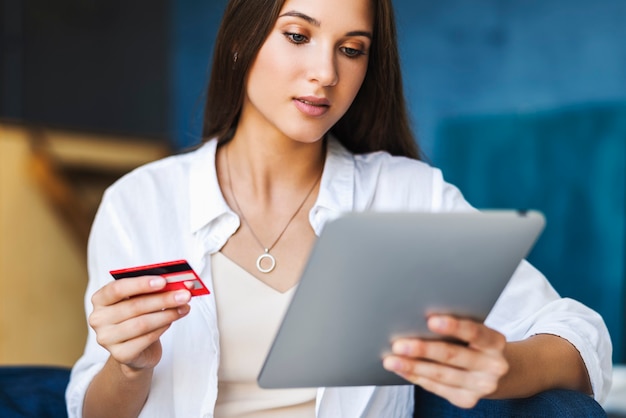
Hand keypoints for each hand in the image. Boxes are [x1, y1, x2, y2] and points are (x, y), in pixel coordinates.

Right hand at [88, 276, 191, 373]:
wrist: (137, 350)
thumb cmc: (139, 317)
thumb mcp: (143, 299)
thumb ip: (156, 289)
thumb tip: (181, 283)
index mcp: (100, 299)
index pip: (117, 289)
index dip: (140, 284)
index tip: (163, 281)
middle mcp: (98, 319)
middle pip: (134, 306)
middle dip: (163, 299)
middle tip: (185, 295)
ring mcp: (107, 339)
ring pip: (142, 324)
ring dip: (167, 315)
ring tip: (184, 308)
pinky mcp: (120, 355)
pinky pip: (146, 339)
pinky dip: (162, 328)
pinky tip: (171, 322)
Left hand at [383, 315, 508, 408]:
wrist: (495, 372)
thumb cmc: (475, 343)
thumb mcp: (475, 332)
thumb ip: (455, 327)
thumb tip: (415, 319)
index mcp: (495, 342)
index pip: (475, 332)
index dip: (453, 326)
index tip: (430, 320)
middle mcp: (493, 366)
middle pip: (453, 356)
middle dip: (422, 350)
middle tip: (398, 344)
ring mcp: (481, 386)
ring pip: (441, 375)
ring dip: (412, 367)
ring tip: (391, 360)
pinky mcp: (467, 400)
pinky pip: (436, 388)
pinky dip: (416, 377)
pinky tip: (401, 370)